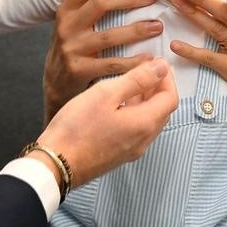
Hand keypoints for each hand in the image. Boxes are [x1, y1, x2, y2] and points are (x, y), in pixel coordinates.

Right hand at [36, 58, 177, 187]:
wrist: (55, 164)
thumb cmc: (77, 127)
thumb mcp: (106, 94)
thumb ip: (137, 79)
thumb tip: (161, 68)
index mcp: (145, 124)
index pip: (170, 98)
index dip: (167, 78)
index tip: (156, 63)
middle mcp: (144, 140)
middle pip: (162, 110)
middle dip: (158, 88)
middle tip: (144, 69)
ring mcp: (131, 151)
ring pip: (149, 121)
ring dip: (146, 100)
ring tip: (129, 83)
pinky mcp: (118, 155)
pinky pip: (136, 130)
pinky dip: (135, 113)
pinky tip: (117, 104)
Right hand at [43, 0, 163, 121]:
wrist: (55, 83)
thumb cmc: (74, 46)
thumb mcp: (74, 22)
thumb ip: (92, 5)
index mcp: (67, 9)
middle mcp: (67, 26)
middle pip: (100, 3)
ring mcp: (72, 48)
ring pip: (109, 36)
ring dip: (137, 30)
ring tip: (157, 27)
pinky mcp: (79, 70)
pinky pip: (111, 64)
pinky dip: (133, 62)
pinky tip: (149, 58)